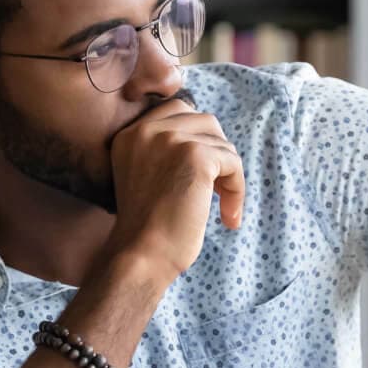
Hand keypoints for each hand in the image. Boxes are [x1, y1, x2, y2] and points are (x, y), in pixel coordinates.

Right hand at [103, 98, 245, 279]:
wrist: (142, 256)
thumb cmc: (148, 229)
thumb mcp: (147, 177)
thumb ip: (166, 151)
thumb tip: (211, 137)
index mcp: (130, 134)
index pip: (177, 111)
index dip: (198, 139)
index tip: (201, 176)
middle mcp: (146, 130)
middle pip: (204, 121)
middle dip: (216, 153)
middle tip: (215, 190)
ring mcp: (171, 139)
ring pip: (221, 143)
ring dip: (229, 174)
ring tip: (222, 207)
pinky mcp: (196, 155)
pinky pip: (232, 162)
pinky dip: (237, 189)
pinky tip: (228, 217)